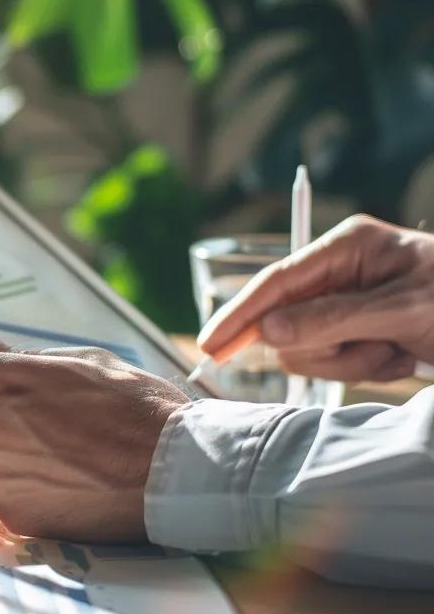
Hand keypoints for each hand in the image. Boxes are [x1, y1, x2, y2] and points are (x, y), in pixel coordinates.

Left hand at [0, 344, 189, 541]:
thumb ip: (28, 360)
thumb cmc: (135, 406)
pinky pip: (10, 495)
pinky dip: (33, 491)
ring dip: (16, 456)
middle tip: (48, 422)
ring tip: (70, 457)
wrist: (173, 471)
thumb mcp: (84, 361)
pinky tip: (73, 485)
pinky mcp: (13, 515)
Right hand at [198, 214, 433, 381]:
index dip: (238, 314)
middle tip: (373, 350)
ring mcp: (348, 302)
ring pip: (309, 348)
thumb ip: (333, 318)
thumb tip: (269, 331)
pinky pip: (335, 360)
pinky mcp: (359, 329)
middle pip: (288, 322)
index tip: (209, 345)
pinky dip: (368, 365)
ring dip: (353, 360)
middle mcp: (339, 272)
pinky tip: (403, 354)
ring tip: (398, 350)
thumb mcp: (404, 308)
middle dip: (325, 346)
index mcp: (346, 248)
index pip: (276, 282)